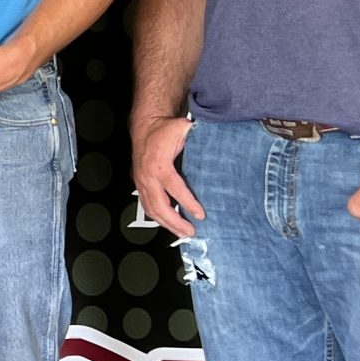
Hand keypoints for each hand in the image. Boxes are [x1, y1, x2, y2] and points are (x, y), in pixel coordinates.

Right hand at [130, 116, 202, 237]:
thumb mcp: (182, 128)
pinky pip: (147, 205)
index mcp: (159, 164)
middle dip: (175, 222)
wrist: (144, 126)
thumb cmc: (163, 130)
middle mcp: (147, 176)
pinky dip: (158, 218)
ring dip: (166, 224)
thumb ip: (199, 136)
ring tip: (182, 233)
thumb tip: (219, 140)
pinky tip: (169, 224)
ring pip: (151, 209)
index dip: (187, 203)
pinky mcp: (140, 185)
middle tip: (191, 231)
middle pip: (159, 206)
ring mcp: (141, 182)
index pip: (174, 188)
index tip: (200, 215)